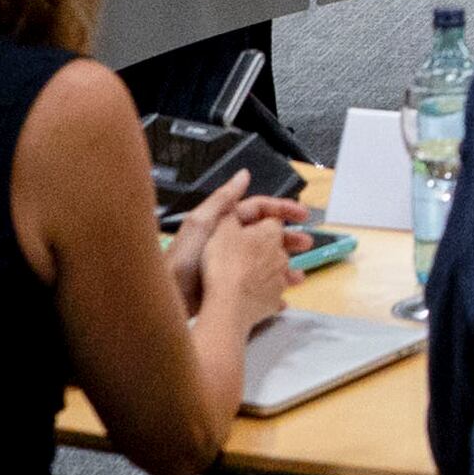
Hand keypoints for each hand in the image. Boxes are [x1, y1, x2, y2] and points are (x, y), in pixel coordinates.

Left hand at [176, 186, 299, 331]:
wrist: (167, 299)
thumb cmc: (183, 260)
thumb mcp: (202, 223)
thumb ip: (223, 198)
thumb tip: (243, 174)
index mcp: (224, 223)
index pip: (259, 209)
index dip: (282, 209)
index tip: (302, 214)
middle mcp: (229, 242)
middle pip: (266, 235)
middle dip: (288, 238)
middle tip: (306, 243)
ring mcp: (231, 266)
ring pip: (265, 262)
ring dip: (284, 266)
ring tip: (299, 274)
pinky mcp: (230, 288)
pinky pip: (258, 286)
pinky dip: (272, 290)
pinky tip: (282, 296)